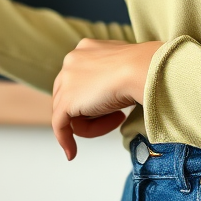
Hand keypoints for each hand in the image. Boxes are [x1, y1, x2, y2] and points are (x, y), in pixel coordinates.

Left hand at [51, 39, 163, 159]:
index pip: (79, 78)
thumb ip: (110, 73)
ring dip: (92, 124)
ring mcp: (66, 80)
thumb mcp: (123, 64)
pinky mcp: (66, 102)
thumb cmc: (140, 67)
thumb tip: (113, 89)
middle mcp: (71, 60)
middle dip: (92, 111)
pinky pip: (60, 126)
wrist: (139, 69)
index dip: (92, 97)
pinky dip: (65, 140)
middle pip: (72, 95)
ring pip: (70, 112)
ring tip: (117, 120)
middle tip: (117, 116)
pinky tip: (72, 152)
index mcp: (85, 48)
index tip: (111, 107)